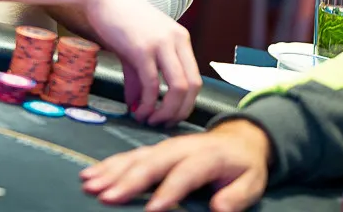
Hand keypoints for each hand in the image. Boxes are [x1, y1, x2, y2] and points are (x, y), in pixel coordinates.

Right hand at [80, 119, 270, 211]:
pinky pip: (128, 156)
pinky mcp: (153, 149)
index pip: (184, 174)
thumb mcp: (252, 182)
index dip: (168, 191)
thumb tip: (219, 209)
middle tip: (105, 196)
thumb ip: (236, 196)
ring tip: (90, 184)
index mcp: (206, 155)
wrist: (239, 138)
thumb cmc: (243, 166)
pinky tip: (91, 173)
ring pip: (134, 158)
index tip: (152, 210)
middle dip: (126, 181)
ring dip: (110, 171)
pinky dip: (108, 165)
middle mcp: (179, 148)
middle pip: (151, 163)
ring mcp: (163, 147)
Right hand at [81, 0, 202, 125]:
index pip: (195, 79)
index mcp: (180, 39)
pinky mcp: (142, 48)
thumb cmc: (115, 18)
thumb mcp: (132, 48)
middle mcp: (177, 41)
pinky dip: (148, 103)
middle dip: (178, 112)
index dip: (185, 103)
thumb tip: (137, 105)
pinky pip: (153, 83)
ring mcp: (161, 44)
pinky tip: (137, 110)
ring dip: (166, 111)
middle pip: (192, 87)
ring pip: (178, 88)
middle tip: (161, 123)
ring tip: (149, 120)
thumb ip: (138, 77)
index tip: (168, 115)